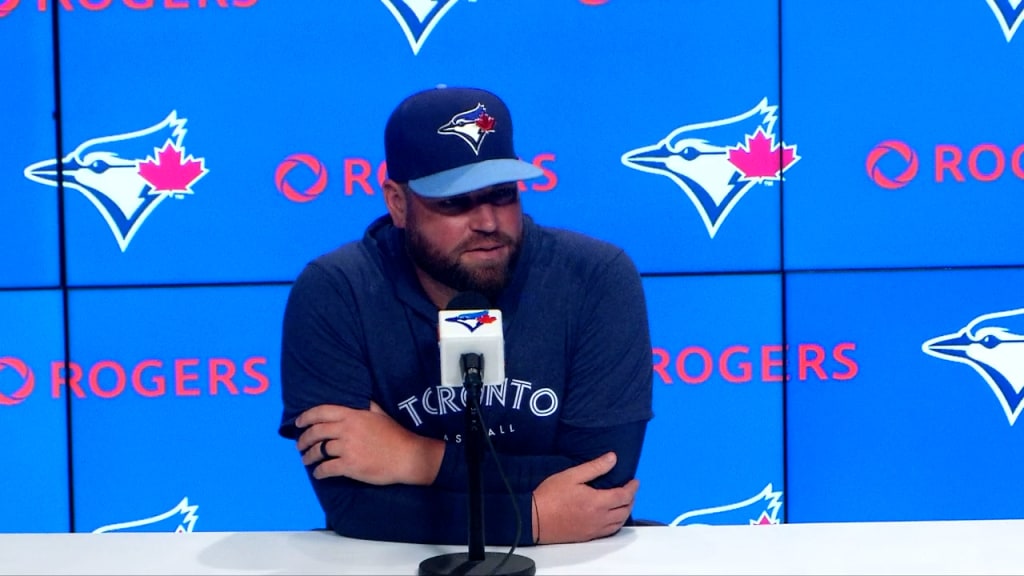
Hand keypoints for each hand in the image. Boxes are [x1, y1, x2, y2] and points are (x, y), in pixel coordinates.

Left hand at [295, 402, 443, 485]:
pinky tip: (318, 474)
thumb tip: (357, 400)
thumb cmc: (395, 435)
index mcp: (353, 415)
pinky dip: (319, 472)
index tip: (298, 423)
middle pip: (316, 432)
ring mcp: (347, 448)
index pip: (322, 412)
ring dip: (309, 456)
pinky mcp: (350, 466)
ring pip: (319, 451)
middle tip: (300, 445)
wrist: (407, 456)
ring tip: (306, 459)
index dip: (306, 417)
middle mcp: (347, 430)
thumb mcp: (380, 414)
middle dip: (304, 439)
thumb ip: (366, 406)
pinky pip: (327, 469)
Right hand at [532, 452, 638, 543]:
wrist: (534, 519)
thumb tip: (612, 458)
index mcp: (597, 503)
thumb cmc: (550, 496)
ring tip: (625, 503)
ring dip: (626, 512)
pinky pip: (609, 532)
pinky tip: (612, 519)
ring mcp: (593, 530)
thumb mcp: (572, 475)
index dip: (632, 488)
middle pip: (625, 511)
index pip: (624, 496)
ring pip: (618, 523)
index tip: (635, 481)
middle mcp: (599, 519)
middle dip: (631, 499)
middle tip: (631, 491)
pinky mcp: (587, 536)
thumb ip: (595, 467)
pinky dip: (616, 524)